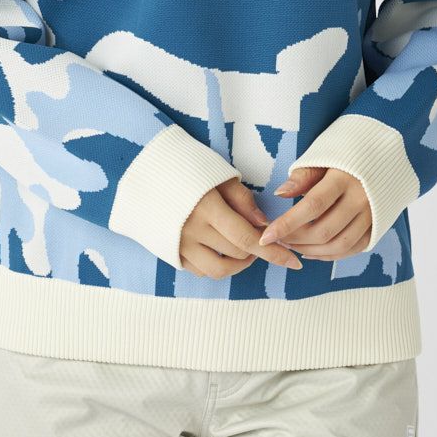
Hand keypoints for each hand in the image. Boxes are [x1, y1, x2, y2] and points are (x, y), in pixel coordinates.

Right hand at [179, 176, 303, 277]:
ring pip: (219, 270)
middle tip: (262, 235)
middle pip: (237, 253)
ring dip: (239, 264)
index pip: (247, 238)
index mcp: (207, 207)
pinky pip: (200, 270)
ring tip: (246, 249)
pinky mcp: (171, 252)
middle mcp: (193, 230)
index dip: (273, 252)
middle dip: (258, 250)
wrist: (144, 169)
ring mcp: (180, 244)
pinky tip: (223, 250)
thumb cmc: (185, 165)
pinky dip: (217, 265)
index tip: (293, 260)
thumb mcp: (217, 173)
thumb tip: (263, 222)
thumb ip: (242, 199)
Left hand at [258, 166, 372, 259]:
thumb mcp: (322, 157)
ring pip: (339, 244)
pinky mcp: (377, 226)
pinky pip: (352, 249)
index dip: (287, 224)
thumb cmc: (345, 154)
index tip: (266, 235)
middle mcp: (360, 199)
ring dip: (311, 250)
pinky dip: (330, 254)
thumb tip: (280, 194)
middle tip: (277, 239)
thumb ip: (302, 177)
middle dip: (296, 239)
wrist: (383, 157)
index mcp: (344, 178)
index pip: (312, 206)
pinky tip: (312, 250)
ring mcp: (371, 215)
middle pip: (324, 230)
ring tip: (292, 245)